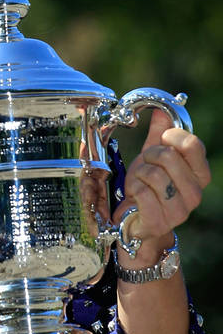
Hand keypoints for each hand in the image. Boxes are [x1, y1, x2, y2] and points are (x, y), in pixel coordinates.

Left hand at [113, 109, 210, 244]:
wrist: (136, 220)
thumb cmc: (148, 187)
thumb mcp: (153, 158)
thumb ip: (159, 135)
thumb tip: (162, 111)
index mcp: (200, 175)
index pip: (193, 145)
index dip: (171, 136)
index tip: (162, 140)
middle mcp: (195, 194)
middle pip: (169, 157)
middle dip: (149, 157)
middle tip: (146, 166)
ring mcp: (180, 211)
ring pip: (153, 174)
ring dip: (138, 174)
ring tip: (139, 182)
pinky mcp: (160, 222)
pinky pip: (142, 192)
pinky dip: (133, 189)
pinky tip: (134, 196)